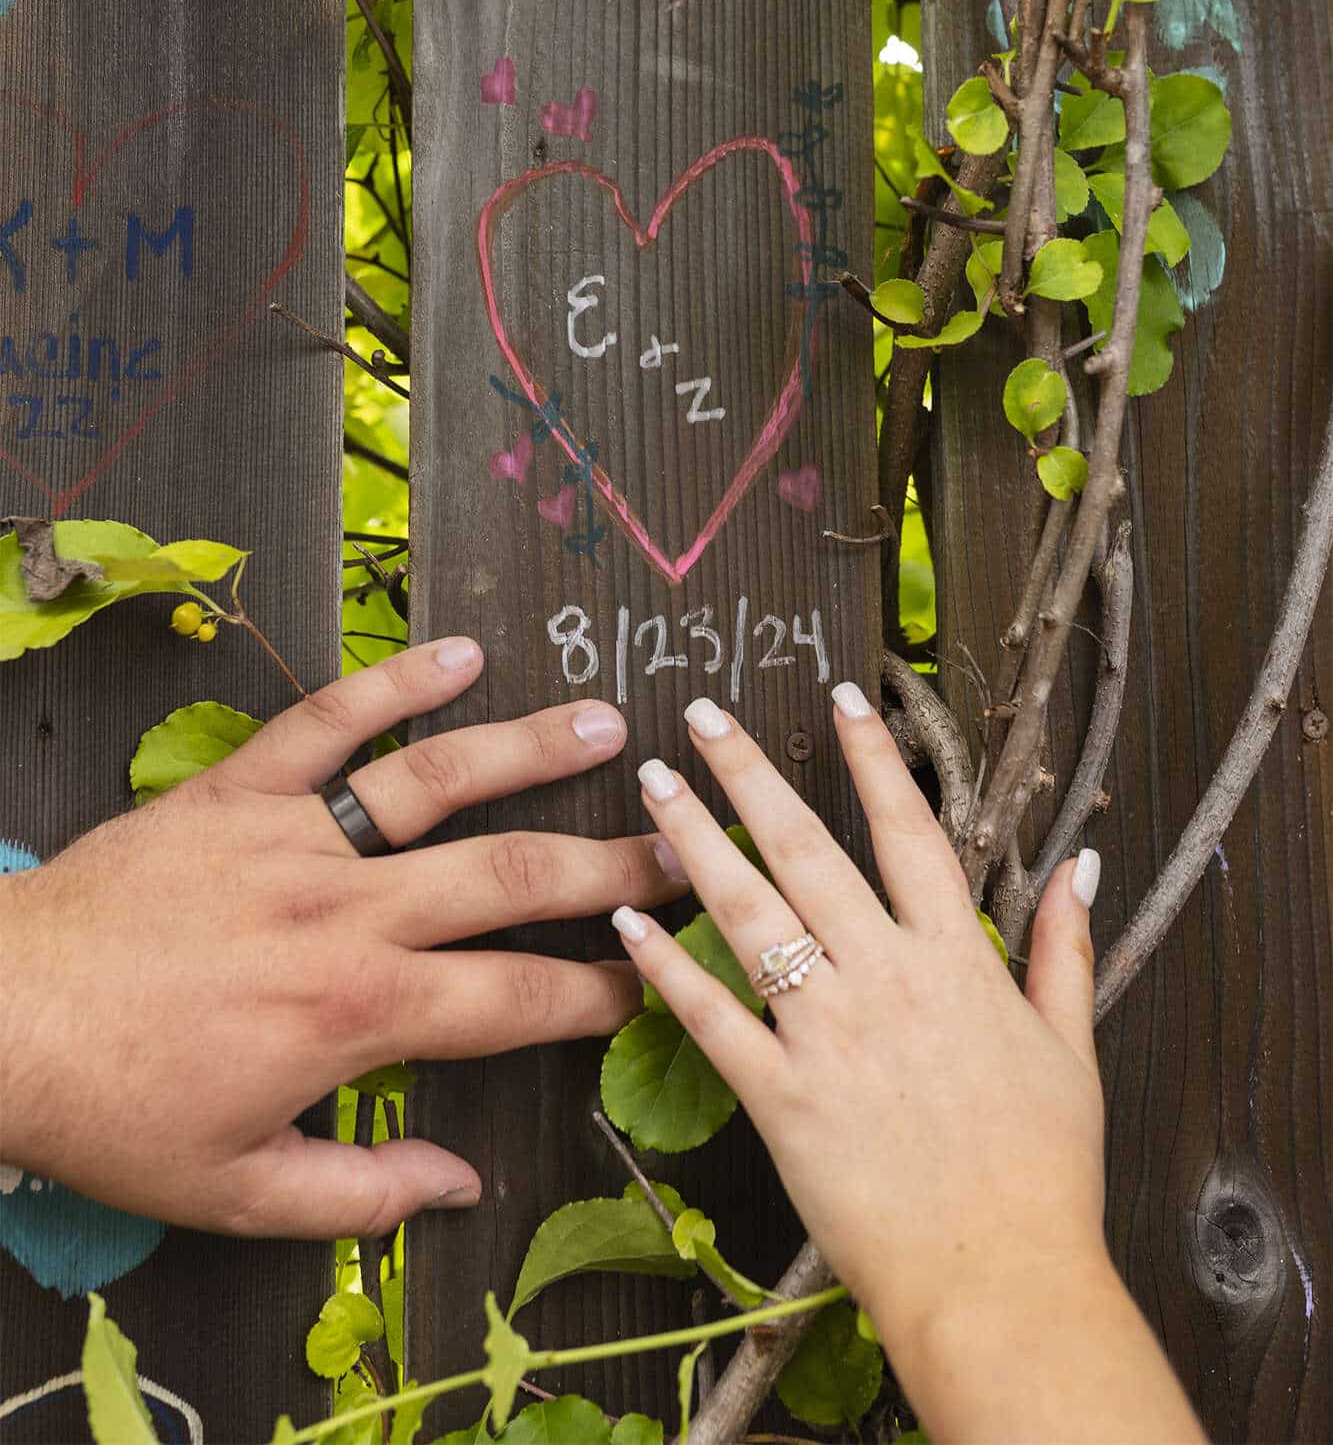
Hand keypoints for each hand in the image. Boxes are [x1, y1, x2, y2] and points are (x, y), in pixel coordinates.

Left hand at [0, 640, 684, 1237]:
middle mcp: (345, 914)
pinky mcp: (235, 790)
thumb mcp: (239, 1191)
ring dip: (531, 750)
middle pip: (509, 878)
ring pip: (436, 782)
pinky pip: (326, 721)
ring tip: (609, 727)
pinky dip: (393, 682)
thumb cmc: (113, 1111)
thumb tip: (463, 1189)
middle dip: (611, 864)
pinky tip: (458, 653)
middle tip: (683, 843)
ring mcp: (293, 839)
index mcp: (356, 1013)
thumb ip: (364, 1193)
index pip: (516, 1001)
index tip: (658, 976)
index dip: (602, 992)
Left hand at [609, 687, 1201, 1443]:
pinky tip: (626, 921)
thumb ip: (1064, 946)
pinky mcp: (781, 1097)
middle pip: (807, 849)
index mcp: (956, 959)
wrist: (999, 1281)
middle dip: (750, 772)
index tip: (841, 696)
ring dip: (693, 842)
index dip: (872, 758)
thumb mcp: (1070, 1047)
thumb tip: (1082, 861)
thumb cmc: (1041, 1172)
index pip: (909, 829)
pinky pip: (712, 1018)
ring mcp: (828, 1033)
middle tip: (702, 713)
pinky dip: (666, 967)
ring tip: (654, 785)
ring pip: (750, 913)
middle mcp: (886, 977)